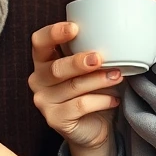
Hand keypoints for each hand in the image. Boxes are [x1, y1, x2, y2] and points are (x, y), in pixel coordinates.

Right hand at [29, 22, 121, 155]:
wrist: (93, 127)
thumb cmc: (91, 92)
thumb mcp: (90, 69)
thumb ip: (91, 53)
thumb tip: (117, 38)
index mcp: (43, 61)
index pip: (40, 42)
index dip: (53, 33)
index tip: (75, 28)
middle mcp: (38, 80)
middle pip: (56, 68)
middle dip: (78, 62)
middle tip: (99, 58)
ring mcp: (44, 101)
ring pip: (72, 87)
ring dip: (98, 80)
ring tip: (117, 76)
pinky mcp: (55, 119)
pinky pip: (80, 106)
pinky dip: (101, 100)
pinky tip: (114, 100)